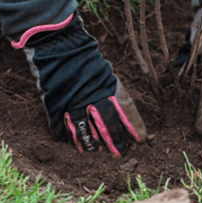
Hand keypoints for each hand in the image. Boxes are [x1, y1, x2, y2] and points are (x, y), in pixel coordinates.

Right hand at [19, 12, 147, 155]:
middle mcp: (95, 98)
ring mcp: (76, 106)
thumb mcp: (105, 73)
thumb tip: (122, 109)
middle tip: (122, 153)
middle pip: (108, 125)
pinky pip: (67, 129)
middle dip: (116, 140)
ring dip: (94, 144)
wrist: (60, 50)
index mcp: (110, 86)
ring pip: (87, 131)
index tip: (142, 139)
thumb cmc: (86, 60)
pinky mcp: (59, 110)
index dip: (134, 126)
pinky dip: (72, 138)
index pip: (127, 110)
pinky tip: (77, 147)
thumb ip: (112, 90)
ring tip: (99, 152)